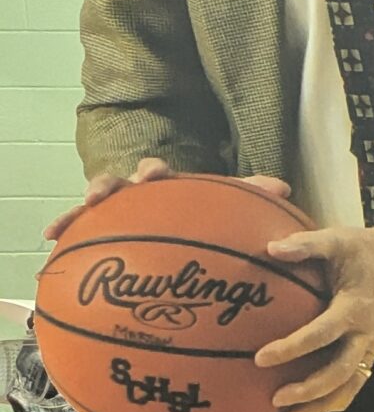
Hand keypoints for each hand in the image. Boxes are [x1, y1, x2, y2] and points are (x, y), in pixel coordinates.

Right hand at [43, 158, 291, 242]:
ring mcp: (119, 213)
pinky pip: (83, 233)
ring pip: (95, 206)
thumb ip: (252, 197)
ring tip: (69, 223)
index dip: (152, 171)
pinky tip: (52, 240)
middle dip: (110, 185)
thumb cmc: (206, 218)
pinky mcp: (105, 232)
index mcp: (166, 186)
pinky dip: (67, 232)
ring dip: (80, 210)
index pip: (156, 172)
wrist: (189, 240)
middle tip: (104, 195)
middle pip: (118, 183)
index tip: (153, 176)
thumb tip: (282, 188)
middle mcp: (138, 196)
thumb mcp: (229, 209)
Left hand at [255, 212, 373, 411]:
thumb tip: (270, 248)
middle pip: (340, 373)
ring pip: (350, 387)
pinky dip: (332, 401)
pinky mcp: (370, 354)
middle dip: (309, 389)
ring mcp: (371, 348)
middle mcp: (366, 335)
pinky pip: (354, 385)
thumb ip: (306, 245)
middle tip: (275, 397)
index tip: (260, 358)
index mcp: (355, 308)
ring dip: (321, 404)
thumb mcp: (337, 240)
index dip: (292, 348)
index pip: (322, 334)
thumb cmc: (366, 251)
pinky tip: (306, 409)